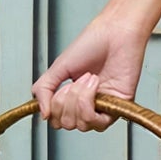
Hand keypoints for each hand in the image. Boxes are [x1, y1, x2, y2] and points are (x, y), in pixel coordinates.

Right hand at [33, 11, 150, 131]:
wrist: (114, 34)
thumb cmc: (91, 45)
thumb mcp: (57, 68)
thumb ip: (43, 91)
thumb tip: (42, 114)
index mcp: (73, 97)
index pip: (55, 120)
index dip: (53, 106)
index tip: (60, 86)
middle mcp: (88, 105)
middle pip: (65, 124)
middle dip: (64, 101)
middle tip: (74, 81)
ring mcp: (103, 107)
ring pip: (80, 125)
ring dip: (78, 100)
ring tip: (87, 78)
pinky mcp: (118, 107)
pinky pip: (98, 123)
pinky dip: (89, 104)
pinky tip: (95, 85)